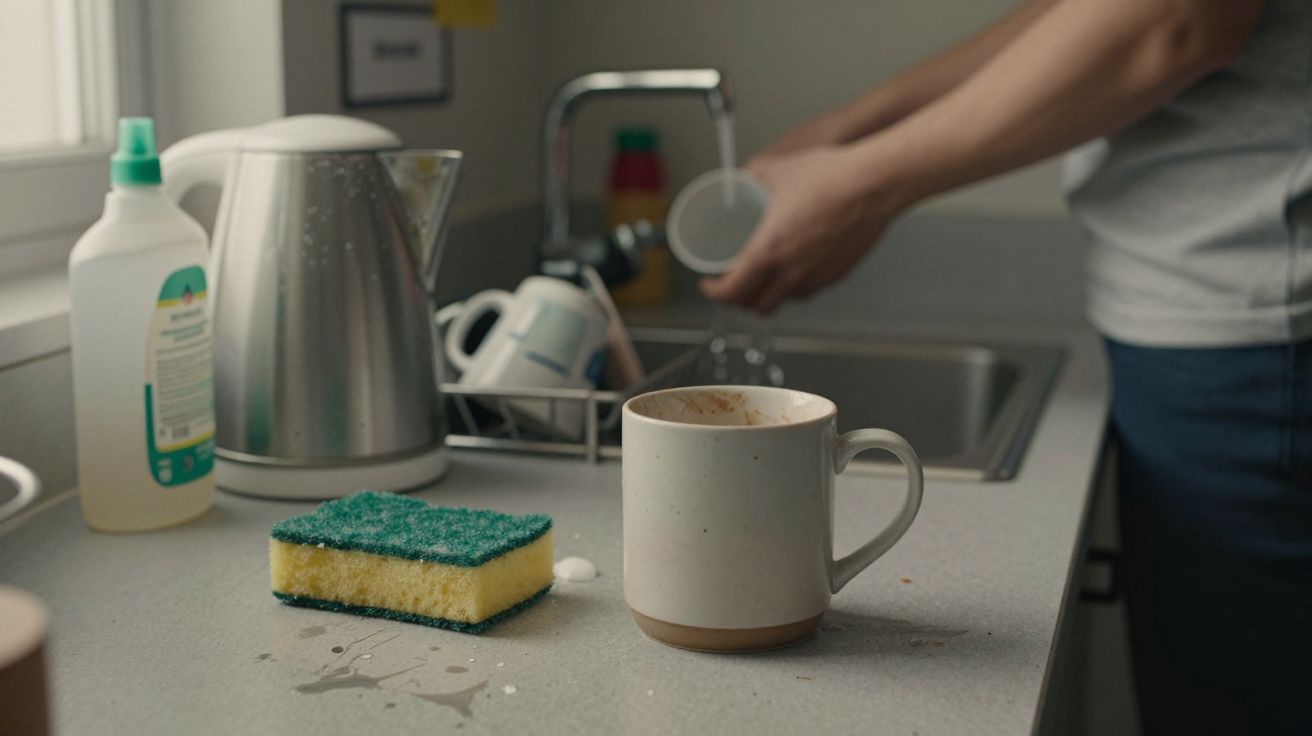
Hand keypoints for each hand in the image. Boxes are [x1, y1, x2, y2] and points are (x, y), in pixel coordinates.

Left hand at [700, 145, 904, 313]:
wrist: (875, 183)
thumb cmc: (830, 177)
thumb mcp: (779, 168)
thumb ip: (756, 172)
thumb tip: (746, 174)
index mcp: (768, 252)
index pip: (732, 293)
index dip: (714, 294)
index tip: (710, 285)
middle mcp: (791, 273)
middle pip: (757, 306)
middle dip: (740, 300)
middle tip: (734, 284)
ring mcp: (817, 276)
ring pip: (786, 301)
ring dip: (770, 295)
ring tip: (764, 280)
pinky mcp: (839, 273)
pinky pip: (812, 289)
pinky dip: (797, 286)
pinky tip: (797, 269)